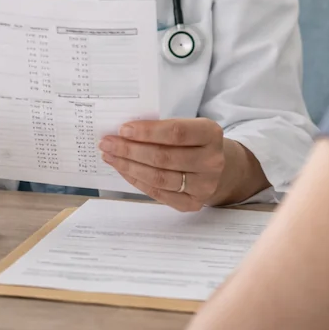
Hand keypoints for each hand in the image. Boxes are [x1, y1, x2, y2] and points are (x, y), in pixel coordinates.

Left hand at [99, 119, 227, 211]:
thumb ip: (163, 128)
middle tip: (107, 143)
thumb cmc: (195, 142)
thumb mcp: (189, 126)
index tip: (123, 129)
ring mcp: (204, 185)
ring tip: (111, 156)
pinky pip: (158, 192)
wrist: (220, 168)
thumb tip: (124, 133)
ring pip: (159, 177)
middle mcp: (211, 161)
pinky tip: (124, 170)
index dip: (147, 132)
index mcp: (211, 134)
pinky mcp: (193, 203)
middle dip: (130, 150)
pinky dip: (137, 181)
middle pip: (163, 157)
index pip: (176, 133)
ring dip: (129, 166)